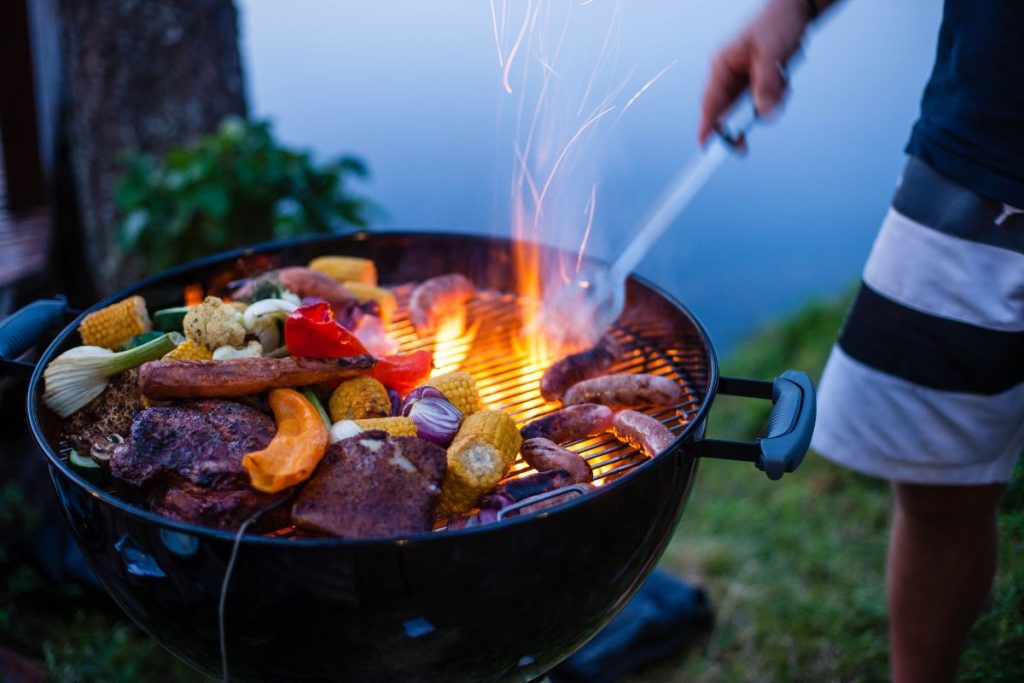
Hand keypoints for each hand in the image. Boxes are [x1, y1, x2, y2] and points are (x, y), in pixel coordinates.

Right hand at [698, 0, 811, 144]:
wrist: (797, 9)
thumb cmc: (778, 22)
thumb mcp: (771, 54)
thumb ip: (765, 86)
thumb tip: (763, 116)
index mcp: (722, 66)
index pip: (710, 103)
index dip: (706, 126)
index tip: (705, 147)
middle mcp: (730, 75)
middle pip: (729, 112)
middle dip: (743, 121)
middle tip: (743, 146)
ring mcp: (745, 79)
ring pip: (751, 108)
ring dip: (769, 101)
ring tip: (782, 79)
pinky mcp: (760, 81)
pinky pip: (767, 100)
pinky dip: (778, 94)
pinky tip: (784, 76)